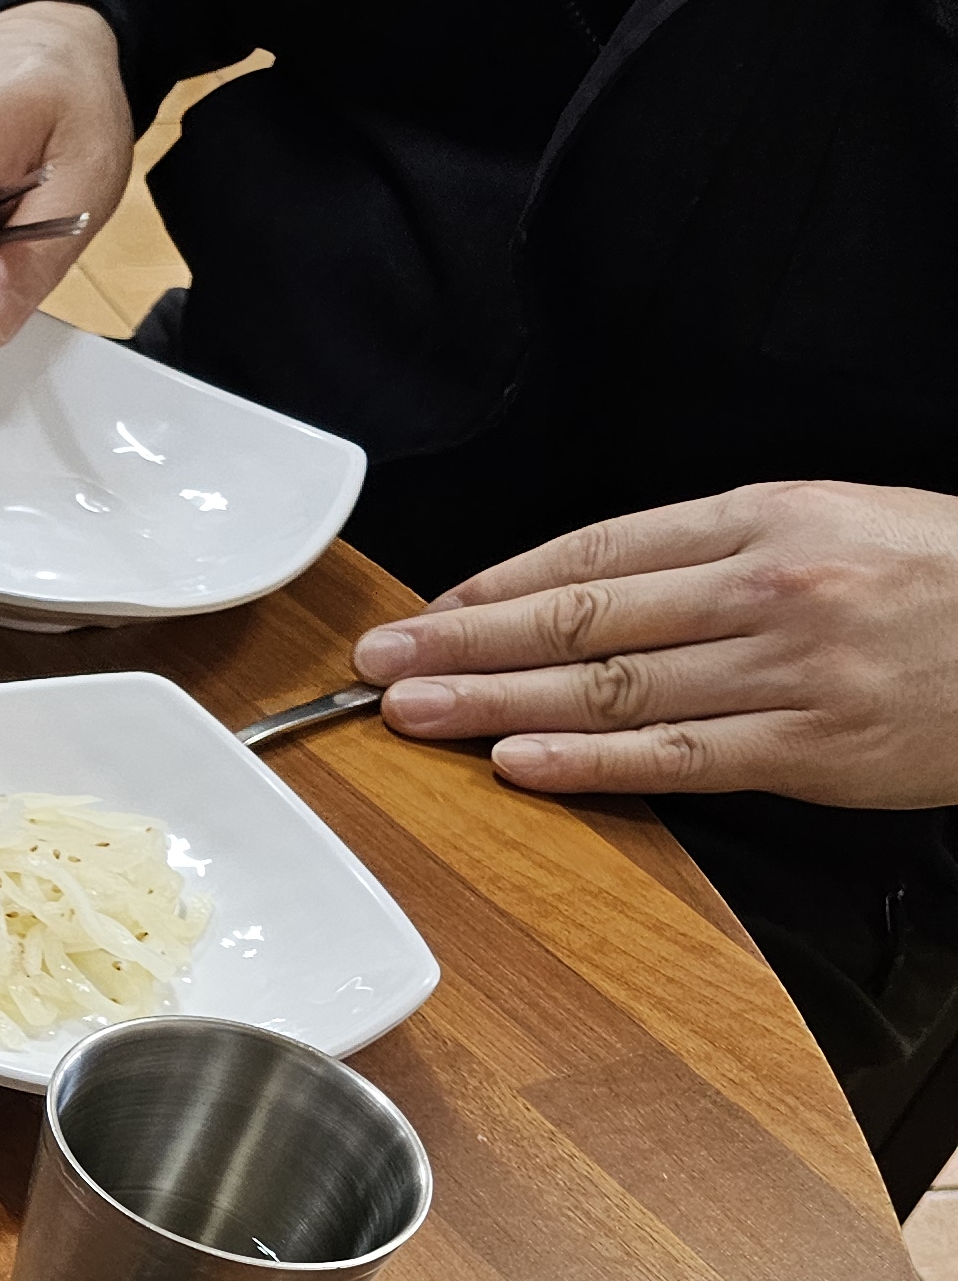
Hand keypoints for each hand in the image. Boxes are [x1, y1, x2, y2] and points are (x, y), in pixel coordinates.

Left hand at [354, 482, 957, 807]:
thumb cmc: (946, 578)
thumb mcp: (835, 520)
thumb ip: (721, 551)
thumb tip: (602, 588)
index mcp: (765, 517)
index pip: (599, 551)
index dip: (499, 585)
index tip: (428, 611)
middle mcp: (765, 587)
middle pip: (582, 618)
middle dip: (465, 642)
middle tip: (380, 662)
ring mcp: (787, 670)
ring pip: (610, 689)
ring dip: (496, 703)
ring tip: (413, 713)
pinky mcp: (813, 747)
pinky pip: (677, 757)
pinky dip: (588, 762)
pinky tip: (517, 763)